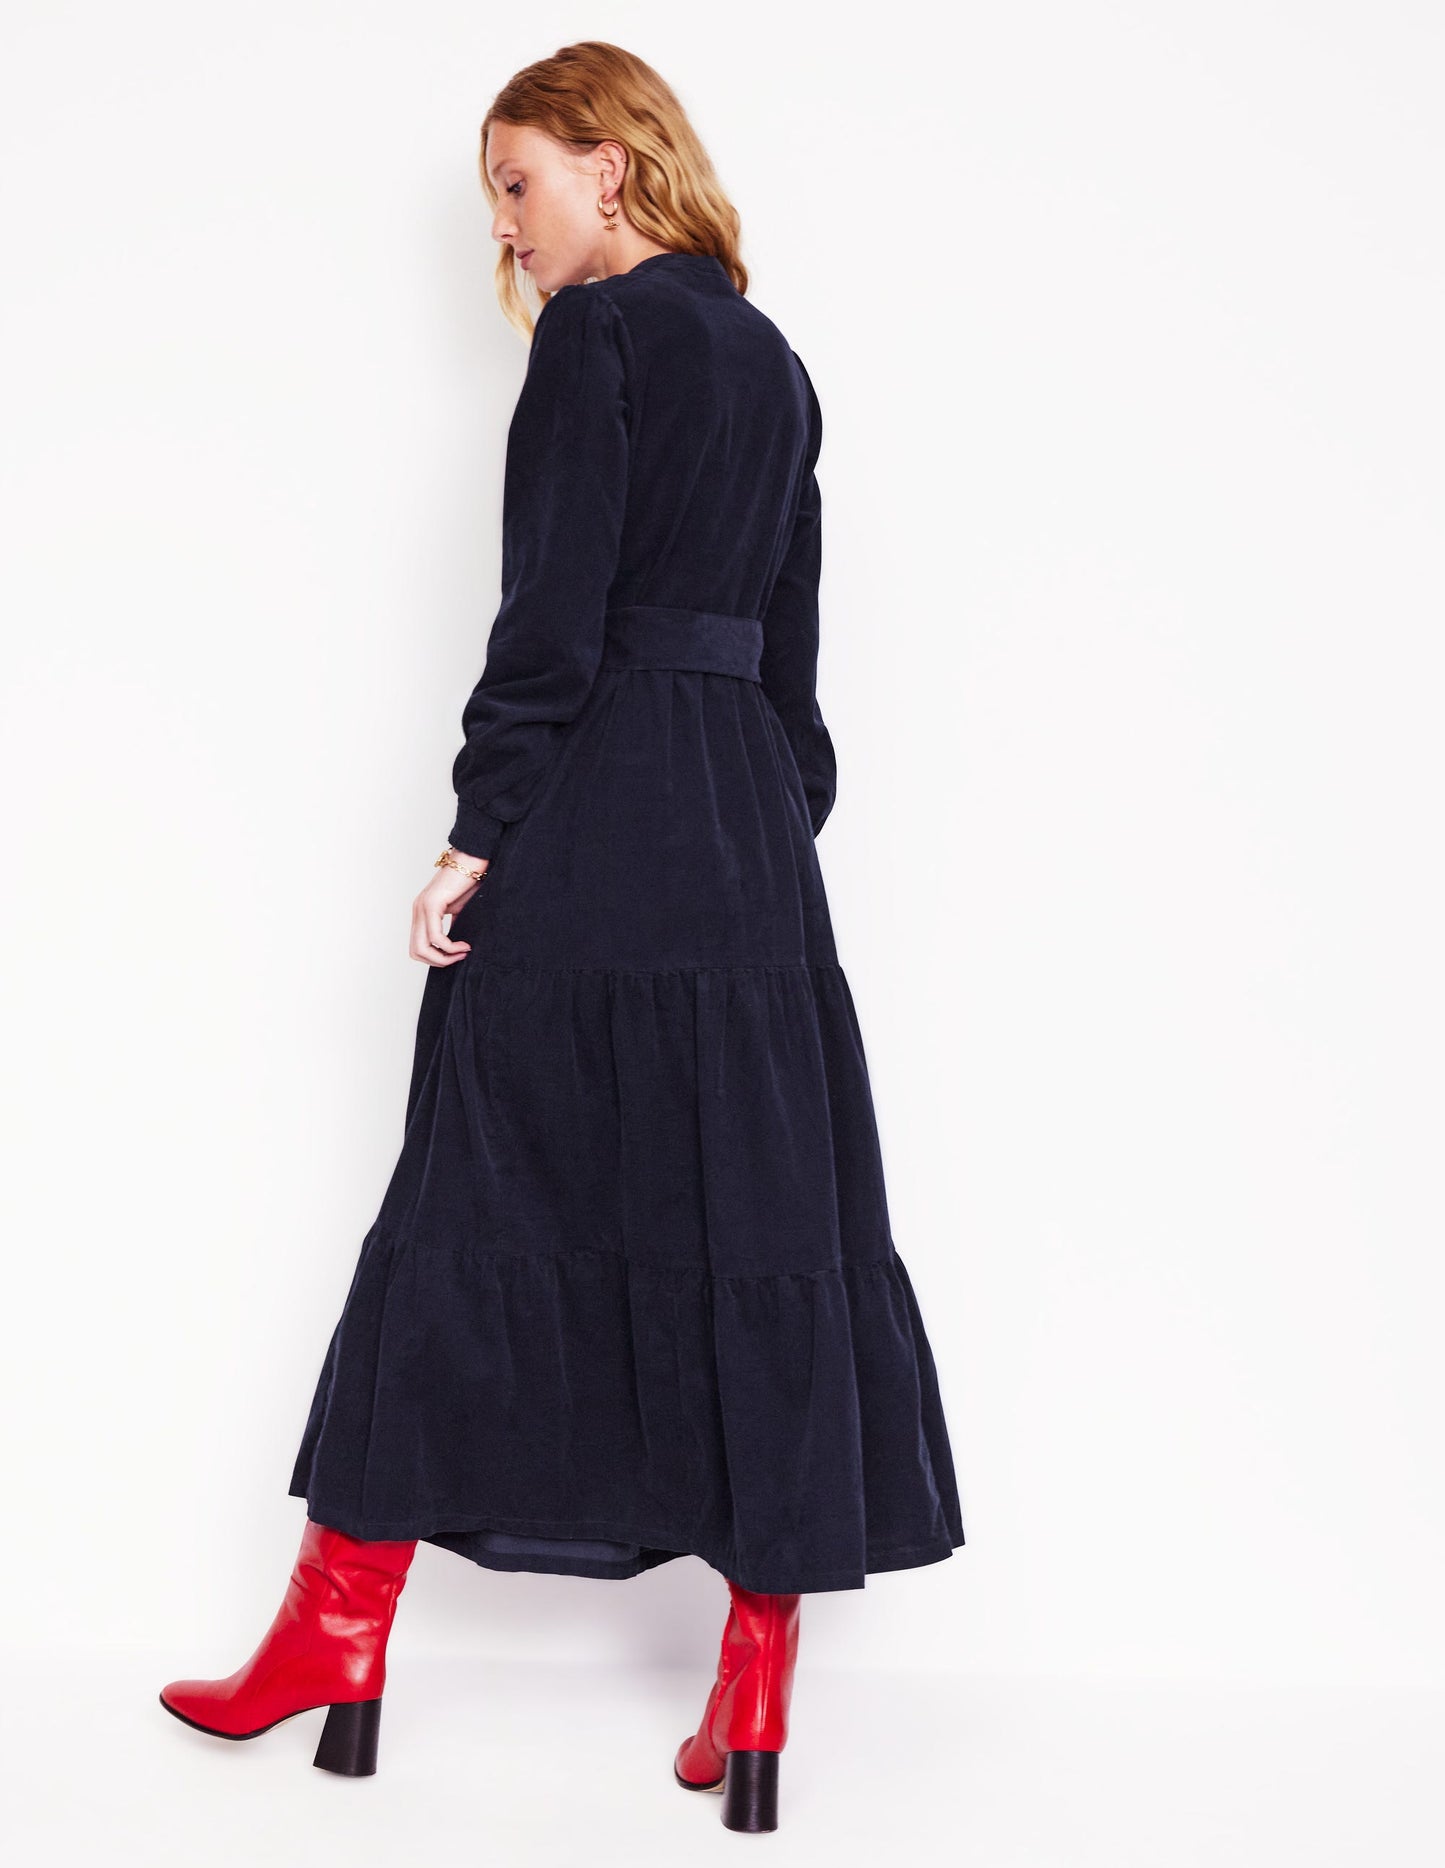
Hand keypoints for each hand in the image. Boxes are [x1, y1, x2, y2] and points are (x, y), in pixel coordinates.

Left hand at [411, 850, 488, 966]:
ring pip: (422, 947)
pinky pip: (436, 936)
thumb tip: (455, 947)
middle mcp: (418, 910)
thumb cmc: (468, 882)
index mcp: (421, 912)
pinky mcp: (432, 904)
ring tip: (463, 952)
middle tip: (459, 958)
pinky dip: (451, 947)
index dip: (435, 958)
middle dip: (438, 962)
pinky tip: (465, 945)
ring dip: (444, 957)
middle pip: (415, 952)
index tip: (456, 955)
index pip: (417, 947)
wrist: (472, 860)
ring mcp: (422, 907)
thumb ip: (453, 927)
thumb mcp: (459, 911)